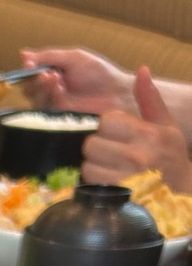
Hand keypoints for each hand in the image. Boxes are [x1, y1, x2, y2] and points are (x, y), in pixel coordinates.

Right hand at [20, 47, 132, 114]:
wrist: (116, 94)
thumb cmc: (98, 73)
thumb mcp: (74, 58)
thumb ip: (49, 56)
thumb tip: (23, 54)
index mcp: (51, 75)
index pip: (30, 75)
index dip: (27, 70)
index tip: (29, 64)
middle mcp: (49, 92)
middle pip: (28, 89)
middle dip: (34, 80)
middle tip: (45, 73)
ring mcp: (53, 107)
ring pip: (35, 100)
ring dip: (41, 87)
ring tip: (54, 77)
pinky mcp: (58, 121)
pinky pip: (45, 110)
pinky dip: (51, 96)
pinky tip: (60, 89)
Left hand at [82, 68, 191, 189]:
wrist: (178, 188)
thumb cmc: (170, 153)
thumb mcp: (165, 123)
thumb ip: (150, 98)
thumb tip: (142, 70)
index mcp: (146, 134)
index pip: (106, 121)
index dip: (108, 125)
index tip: (117, 131)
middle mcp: (135, 156)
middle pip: (91, 144)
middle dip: (97, 145)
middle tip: (109, 149)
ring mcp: (124, 178)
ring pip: (88, 166)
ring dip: (93, 164)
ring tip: (107, 164)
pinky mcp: (115, 194)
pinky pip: (90, 183)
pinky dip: (94, 180)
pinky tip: (105, 177)